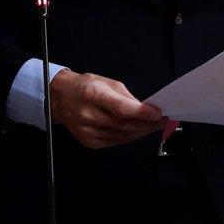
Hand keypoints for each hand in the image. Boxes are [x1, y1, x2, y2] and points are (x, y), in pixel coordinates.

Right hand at [49, 70, 164, 148]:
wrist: (62, 98)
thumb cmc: (86, 87)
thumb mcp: (107, 82)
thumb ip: (126, 97)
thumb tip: (145, 110)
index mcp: (93, 94)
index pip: (121, 108)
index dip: (141, 113)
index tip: (157, 113)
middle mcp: (88, 115)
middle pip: (123, 124)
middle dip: (146, 124)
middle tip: (161, 121)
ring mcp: (87, 131)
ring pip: (121, 136)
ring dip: (140, 132)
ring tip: (153, 126)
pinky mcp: (88, 141)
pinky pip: (114, 141)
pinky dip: (129, 137)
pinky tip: (138, 131)